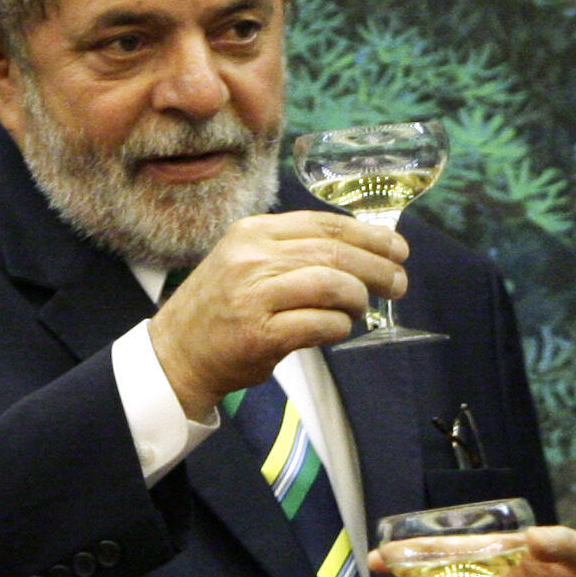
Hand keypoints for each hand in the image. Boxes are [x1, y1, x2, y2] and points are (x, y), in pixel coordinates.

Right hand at [148, 212, 407, 411]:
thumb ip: (294, 252)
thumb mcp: (248, 262)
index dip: (369, 235)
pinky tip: (340, 329)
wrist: (177, 352)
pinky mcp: (260, 334)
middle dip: (377, 267)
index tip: (397, 248)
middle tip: (398, 283)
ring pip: (331, 284)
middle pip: (334, 252)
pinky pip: (319, 323)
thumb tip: (361, 252)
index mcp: (254, 232)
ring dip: (358, 298)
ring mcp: (254, 295)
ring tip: (362, 309)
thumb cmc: (222, 309)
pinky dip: (339, 327)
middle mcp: (253, 257)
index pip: (325, 224)